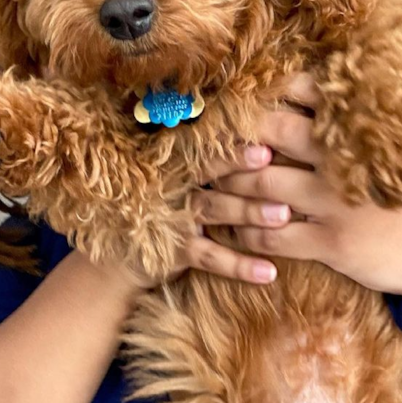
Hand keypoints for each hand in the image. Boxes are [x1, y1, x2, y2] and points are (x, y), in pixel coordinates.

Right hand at [88, 144, 291, 291]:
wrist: (118, 263)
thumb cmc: (160, 213)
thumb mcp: (175, 183)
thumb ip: (205, 165)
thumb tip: (261, 143)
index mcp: (175, 163)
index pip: (203, 144)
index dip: (229, 136)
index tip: (258, 130)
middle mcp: (172, 185)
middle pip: (209, 170)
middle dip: (241, 165)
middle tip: (275, 161)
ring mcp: (171, 217)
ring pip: (213, 209)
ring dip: (249, 211)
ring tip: (284, 215)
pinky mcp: (173, 251)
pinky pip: (210, 257)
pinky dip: (240, 266)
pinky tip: (269, 272)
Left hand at [215, 74, 401, 296]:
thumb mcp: (397, 156)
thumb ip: (359, 132)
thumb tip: (316, 101)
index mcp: (360, 133)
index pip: (306, 95)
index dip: (266, 90)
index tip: (233, 91)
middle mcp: (344, 161)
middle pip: (272, 135)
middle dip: (233, 135)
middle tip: (202, 135)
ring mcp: (335, 204)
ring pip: (262, 188)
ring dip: (228, 186)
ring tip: (205, 182)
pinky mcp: (331, 244)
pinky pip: (273, 236)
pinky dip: (246, 233)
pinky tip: (232, 229)